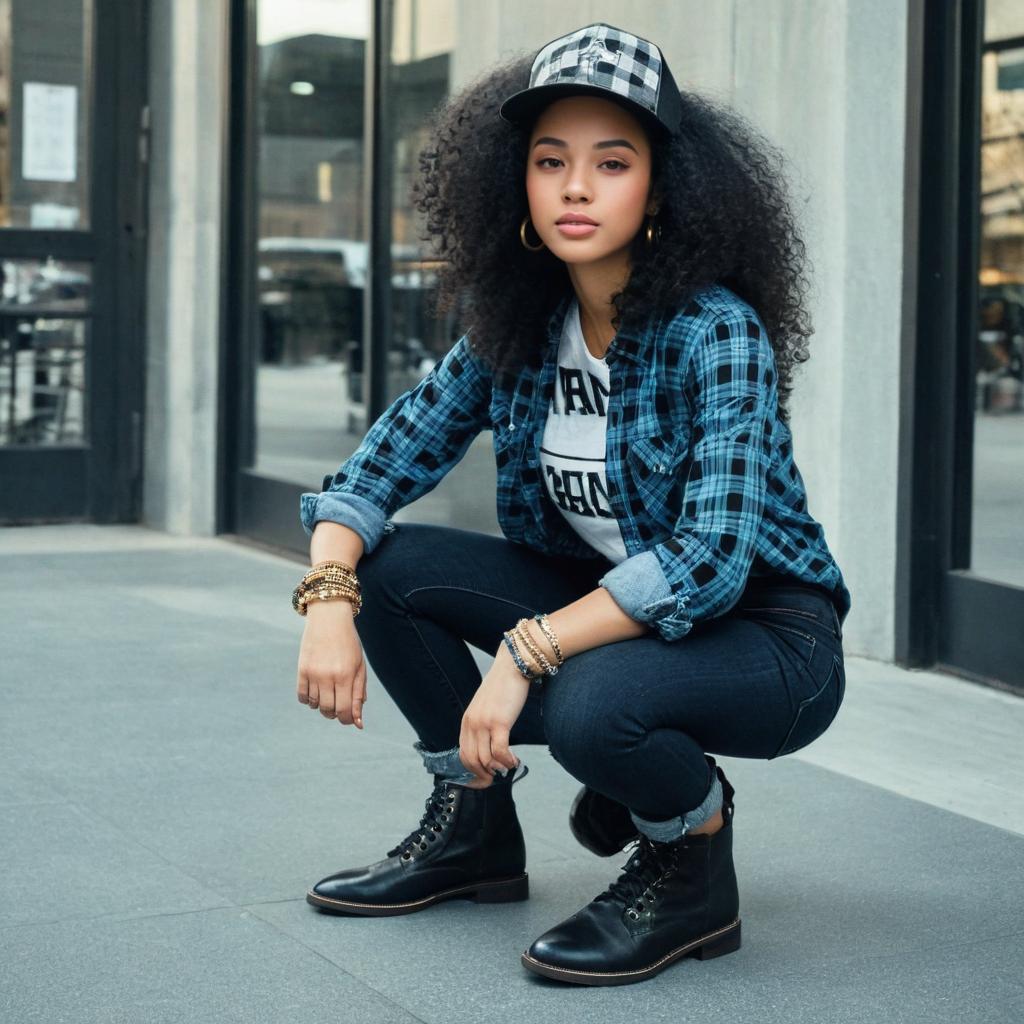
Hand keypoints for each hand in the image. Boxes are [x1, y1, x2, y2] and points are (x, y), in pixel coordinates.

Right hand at [296, 599, 367, 727]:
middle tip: (339, 704)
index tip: (349, 718)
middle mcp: (328, 676)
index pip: (345, 711)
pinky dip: (309, 699)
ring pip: (315, 705)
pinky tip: (316, 690)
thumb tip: (358, 723)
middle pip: (329, 710)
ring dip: (322, 705)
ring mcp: (313, 673)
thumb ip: (358, 694)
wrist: (329, 618)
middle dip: (335, 713)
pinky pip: (302, 696)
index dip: (348, 720)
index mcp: (346, 675)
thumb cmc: (348, 643)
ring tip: (329, 691)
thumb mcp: (359, 667)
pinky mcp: (301, 669)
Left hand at [458, 644, 531, 788]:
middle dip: (485, 775)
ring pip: (486, 759)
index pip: (463, 754)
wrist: (513, 666)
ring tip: (510, 766)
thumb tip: (492, 750)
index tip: (485, 779)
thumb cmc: (504, 687)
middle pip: (472, 760)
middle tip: (498, 778)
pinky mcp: (500, 722)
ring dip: (499, 768)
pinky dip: (507, 761)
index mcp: (467, 721)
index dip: (473, 771)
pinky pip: (500, 751)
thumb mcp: (487, 707)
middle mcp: (472, 723)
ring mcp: (484, 723)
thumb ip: (484, 725)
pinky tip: (515, 760)